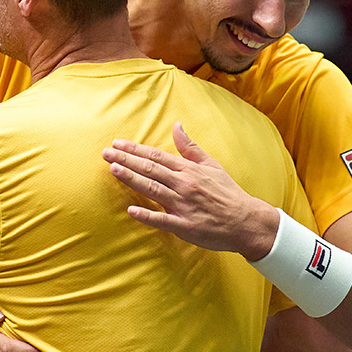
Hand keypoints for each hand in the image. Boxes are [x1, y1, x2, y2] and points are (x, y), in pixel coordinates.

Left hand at [101, 122, 278, 259]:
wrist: (246, 221)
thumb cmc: (227, 192)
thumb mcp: (211, 164)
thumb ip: (190, 147)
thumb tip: (177, 125)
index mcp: (188, 170)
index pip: (156, 156)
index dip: (135, 149)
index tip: (117, 143)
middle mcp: (184, 184)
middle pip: (150, 169)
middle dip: (126, 160)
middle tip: (105, 153)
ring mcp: (184, 205)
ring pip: (153, 189)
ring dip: (132, 179)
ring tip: (113, 169)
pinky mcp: (186, 226)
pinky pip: (163, 220)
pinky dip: (147, 215)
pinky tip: (131, 211)